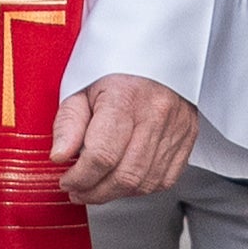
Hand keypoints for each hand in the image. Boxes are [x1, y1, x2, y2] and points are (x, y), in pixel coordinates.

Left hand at [48, 74, 198, 202]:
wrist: (155, 55)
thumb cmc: (115, 71)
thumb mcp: (81, 88)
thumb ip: (68, 123)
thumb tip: (59, 156)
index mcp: (125, 97)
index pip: (102, 155)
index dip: (80, 177)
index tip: (66, 180)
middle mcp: (155, 114)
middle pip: (125, 175)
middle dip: (95, 192)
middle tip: (77, 189)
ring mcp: (176, 129)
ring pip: (145, 183)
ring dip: (115, 193)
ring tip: (96, 186)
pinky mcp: (187, 139)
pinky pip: (164, 180)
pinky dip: (139, 187)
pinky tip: (122, 179)